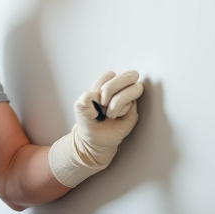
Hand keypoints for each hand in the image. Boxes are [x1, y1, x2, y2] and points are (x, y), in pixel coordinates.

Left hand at [48, 70, 142, 187]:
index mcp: (107, 84)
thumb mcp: (80, 109)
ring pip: (134, 88)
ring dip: (117, 102)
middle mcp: (121, 88)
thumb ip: (83, 100)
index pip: (111, 75)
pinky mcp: (134, 109)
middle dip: (112, 88)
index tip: (94, 98)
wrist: (95, 139)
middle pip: (129, 75)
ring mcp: (129, 98)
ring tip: (109, 112)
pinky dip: (121, 110)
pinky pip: (132, 103)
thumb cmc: (89, 121)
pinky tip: (115, 116)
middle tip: (102, 102)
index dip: (102, 86)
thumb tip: (90, 95)